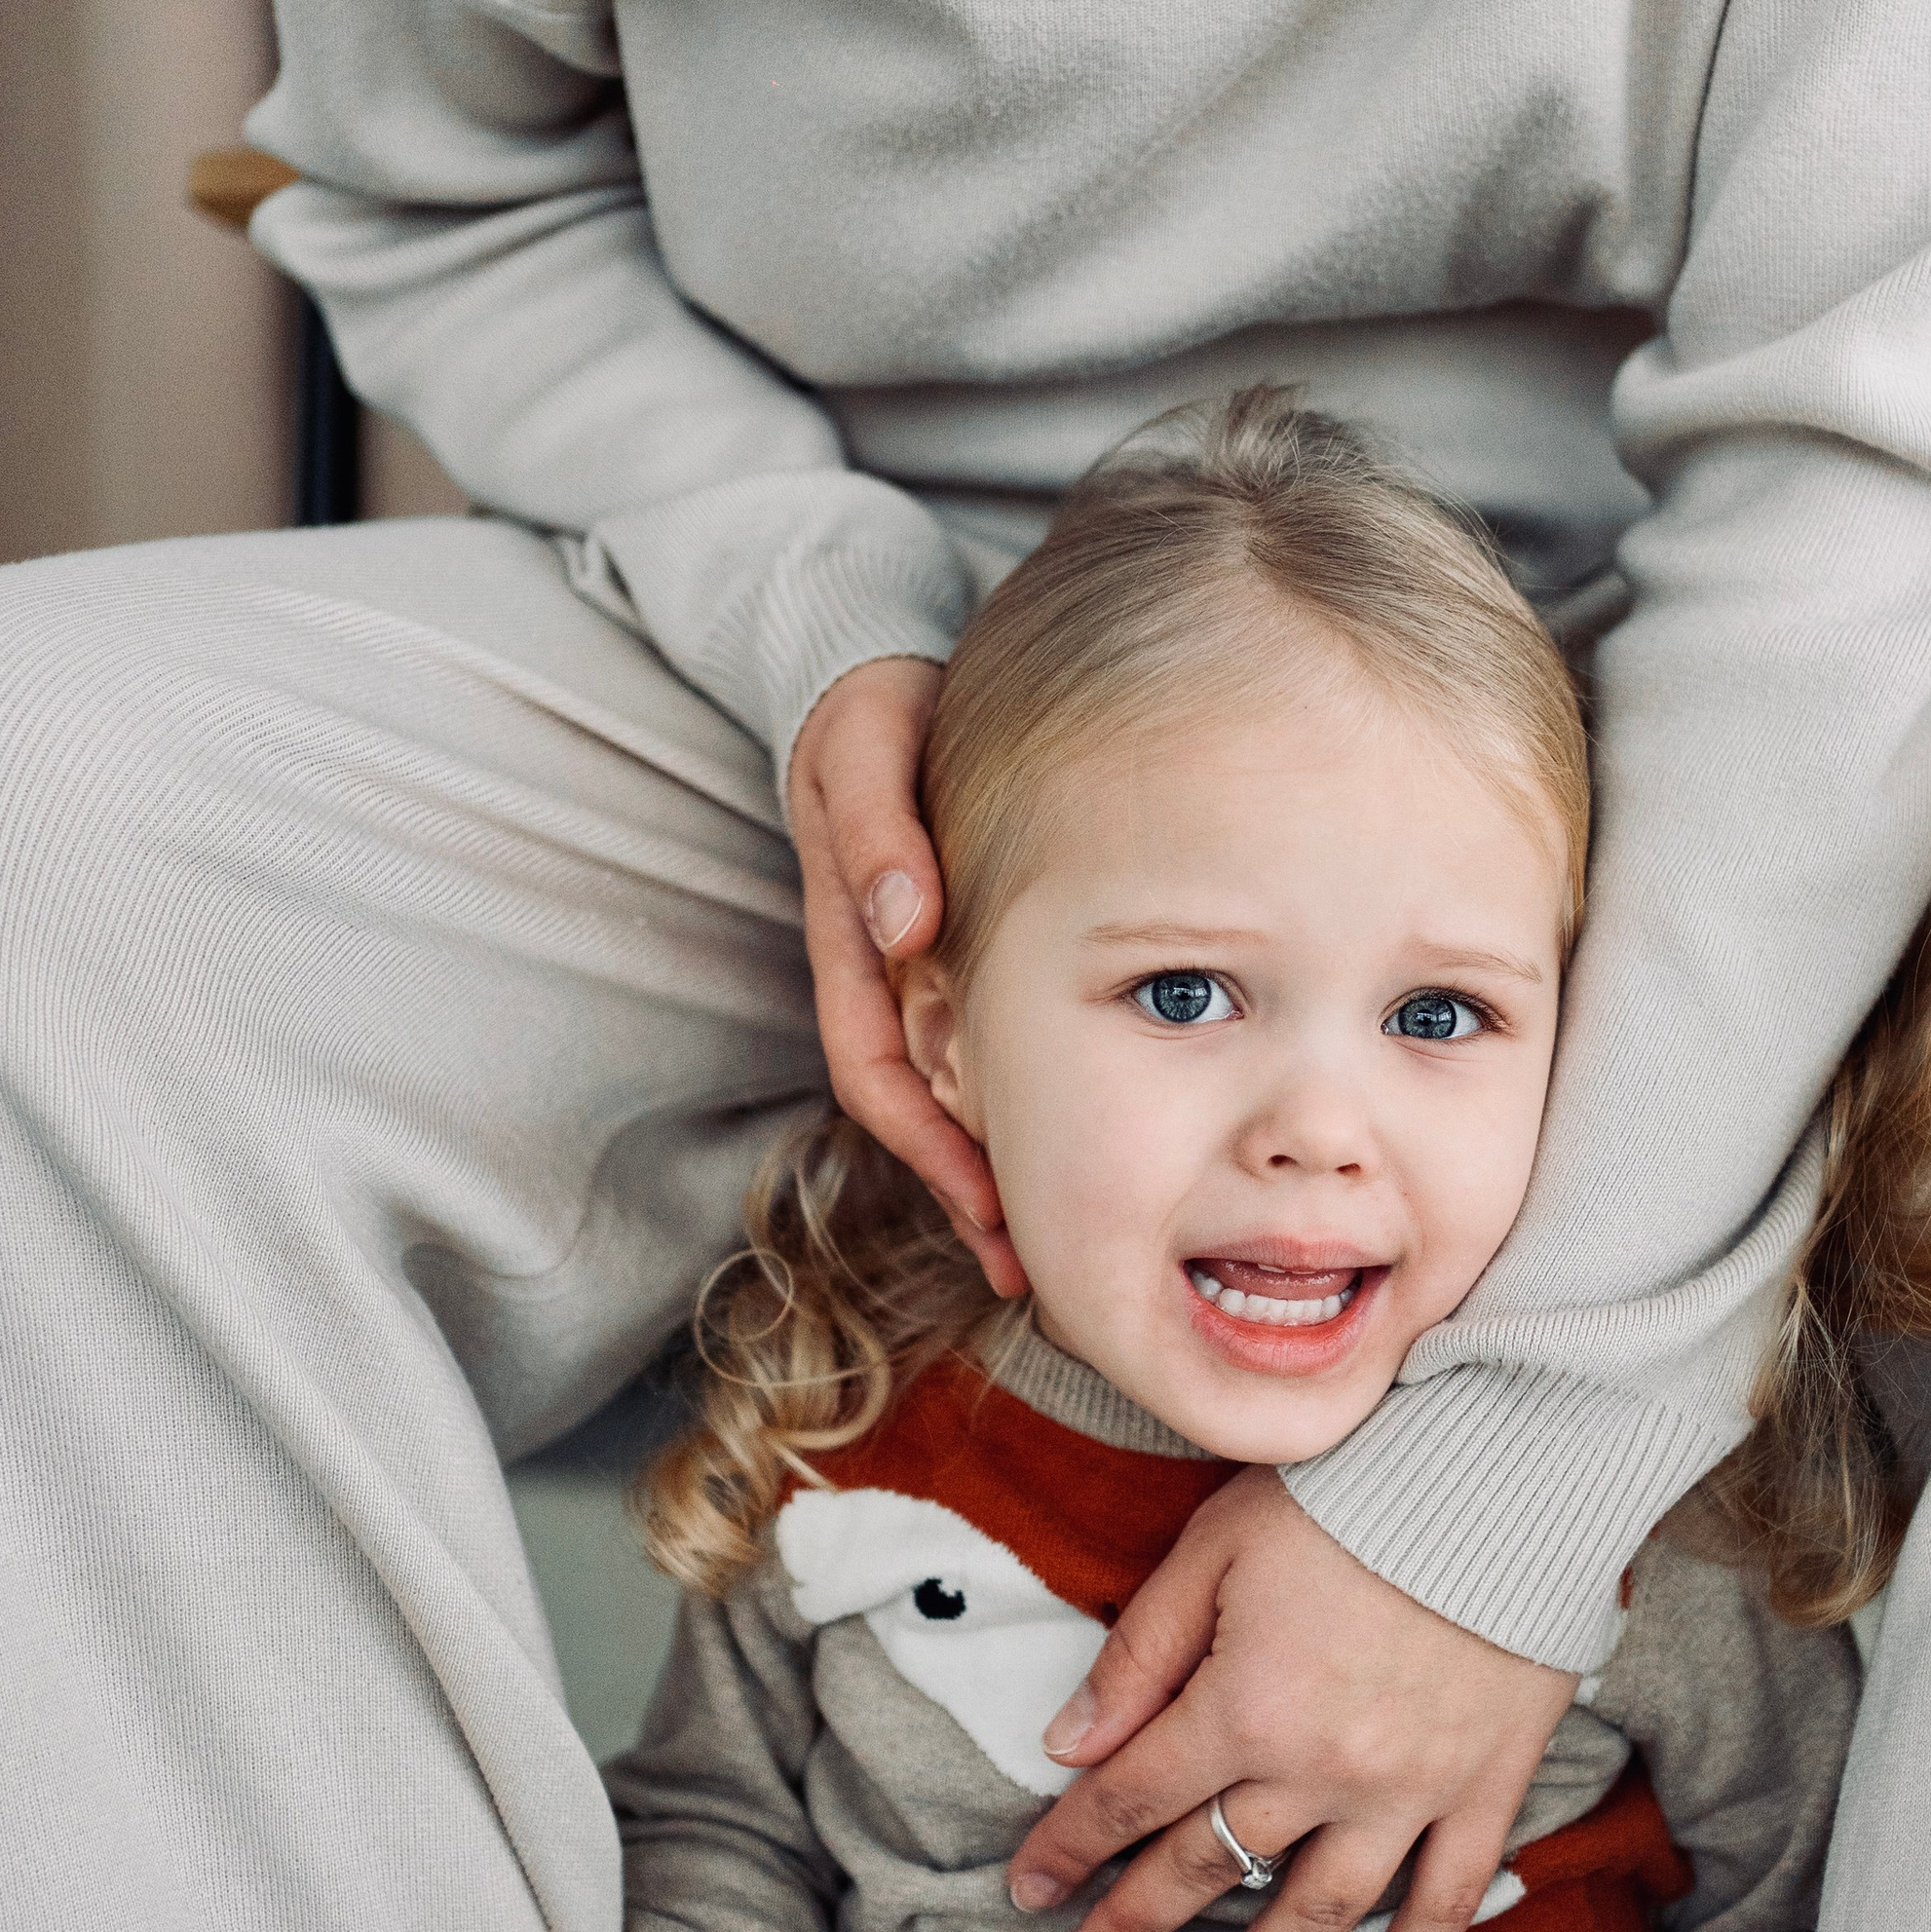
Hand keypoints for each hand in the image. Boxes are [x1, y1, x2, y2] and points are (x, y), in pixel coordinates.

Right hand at [784, 658, 1024, 1295]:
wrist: (886, 666)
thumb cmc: (877, 707)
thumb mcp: (865, 745)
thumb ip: (877, 829)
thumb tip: (903, 921)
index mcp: (854, 939)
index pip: (877, 1068)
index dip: (928, 1145)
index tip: (986, 1204)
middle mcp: (882, 967)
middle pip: (915, 1106)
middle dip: (963, 1190)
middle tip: (1026, 1266)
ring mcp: (919, 964)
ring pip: (949, 1088)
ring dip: (990, 1163)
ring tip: (1044, 1240)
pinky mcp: (960, 949)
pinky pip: (984, 1042)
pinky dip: (1018, 1097)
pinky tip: (1075, 1134)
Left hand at [1006, 1466, 1576, 1931]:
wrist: (1509, 1475)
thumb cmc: (1351, 1495)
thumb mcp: (1217, 1548)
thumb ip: (1141, 1652)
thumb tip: (1068, 1745)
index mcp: (1243, 1705)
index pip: (1134, 1796)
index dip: (1072, 1845)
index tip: (1028, 1890)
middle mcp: (1320, 1769)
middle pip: (1209, 1864)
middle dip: (1136, 1926)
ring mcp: (1409, 1789)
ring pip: (1319, 1908)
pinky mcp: (1485, 1786)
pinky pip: (1446, 1896)